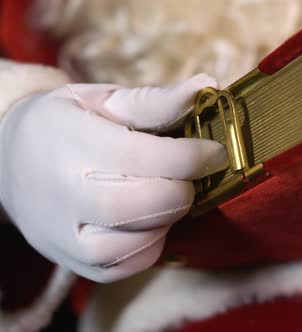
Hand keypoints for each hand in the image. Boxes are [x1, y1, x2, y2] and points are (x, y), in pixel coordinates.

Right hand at [0, 74, 227, 281]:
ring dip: (166, 221)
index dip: (189, 158)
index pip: (139, 157)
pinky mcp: (72, 262)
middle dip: (180, 191)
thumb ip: (157, 100)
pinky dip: (150, 247)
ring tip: (165, 195)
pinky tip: (150, 221)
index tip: (214, 152)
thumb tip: (208, 86)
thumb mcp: (104, 100)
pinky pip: (124, 268)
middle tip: (188, 176)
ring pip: (131, 245)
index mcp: (68, 140)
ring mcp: (62, 234)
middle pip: (137, 205)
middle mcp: (60, 192)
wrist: (9, 160)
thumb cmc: (66, 124)